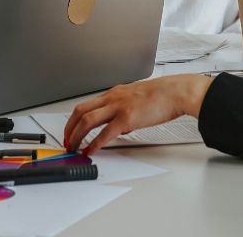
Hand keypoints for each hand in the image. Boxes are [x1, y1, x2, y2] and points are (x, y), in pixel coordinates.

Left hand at [63, 74, 210, 154]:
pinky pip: (105, 133)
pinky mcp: (127, 118)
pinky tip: (91, 150)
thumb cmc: (161, 95)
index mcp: (114, 93)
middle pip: (80, 111)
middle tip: (66, 140)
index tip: (71, 130)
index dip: (74, 119)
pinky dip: (95, 143)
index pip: (86, 105)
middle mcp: (112, 98)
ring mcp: (118, 107)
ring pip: (87, 120)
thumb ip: (123, 109)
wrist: (175, 92)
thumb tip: (117, 127)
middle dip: (69, 128)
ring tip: (73, 146)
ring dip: (77, 135)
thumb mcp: (136, 98)